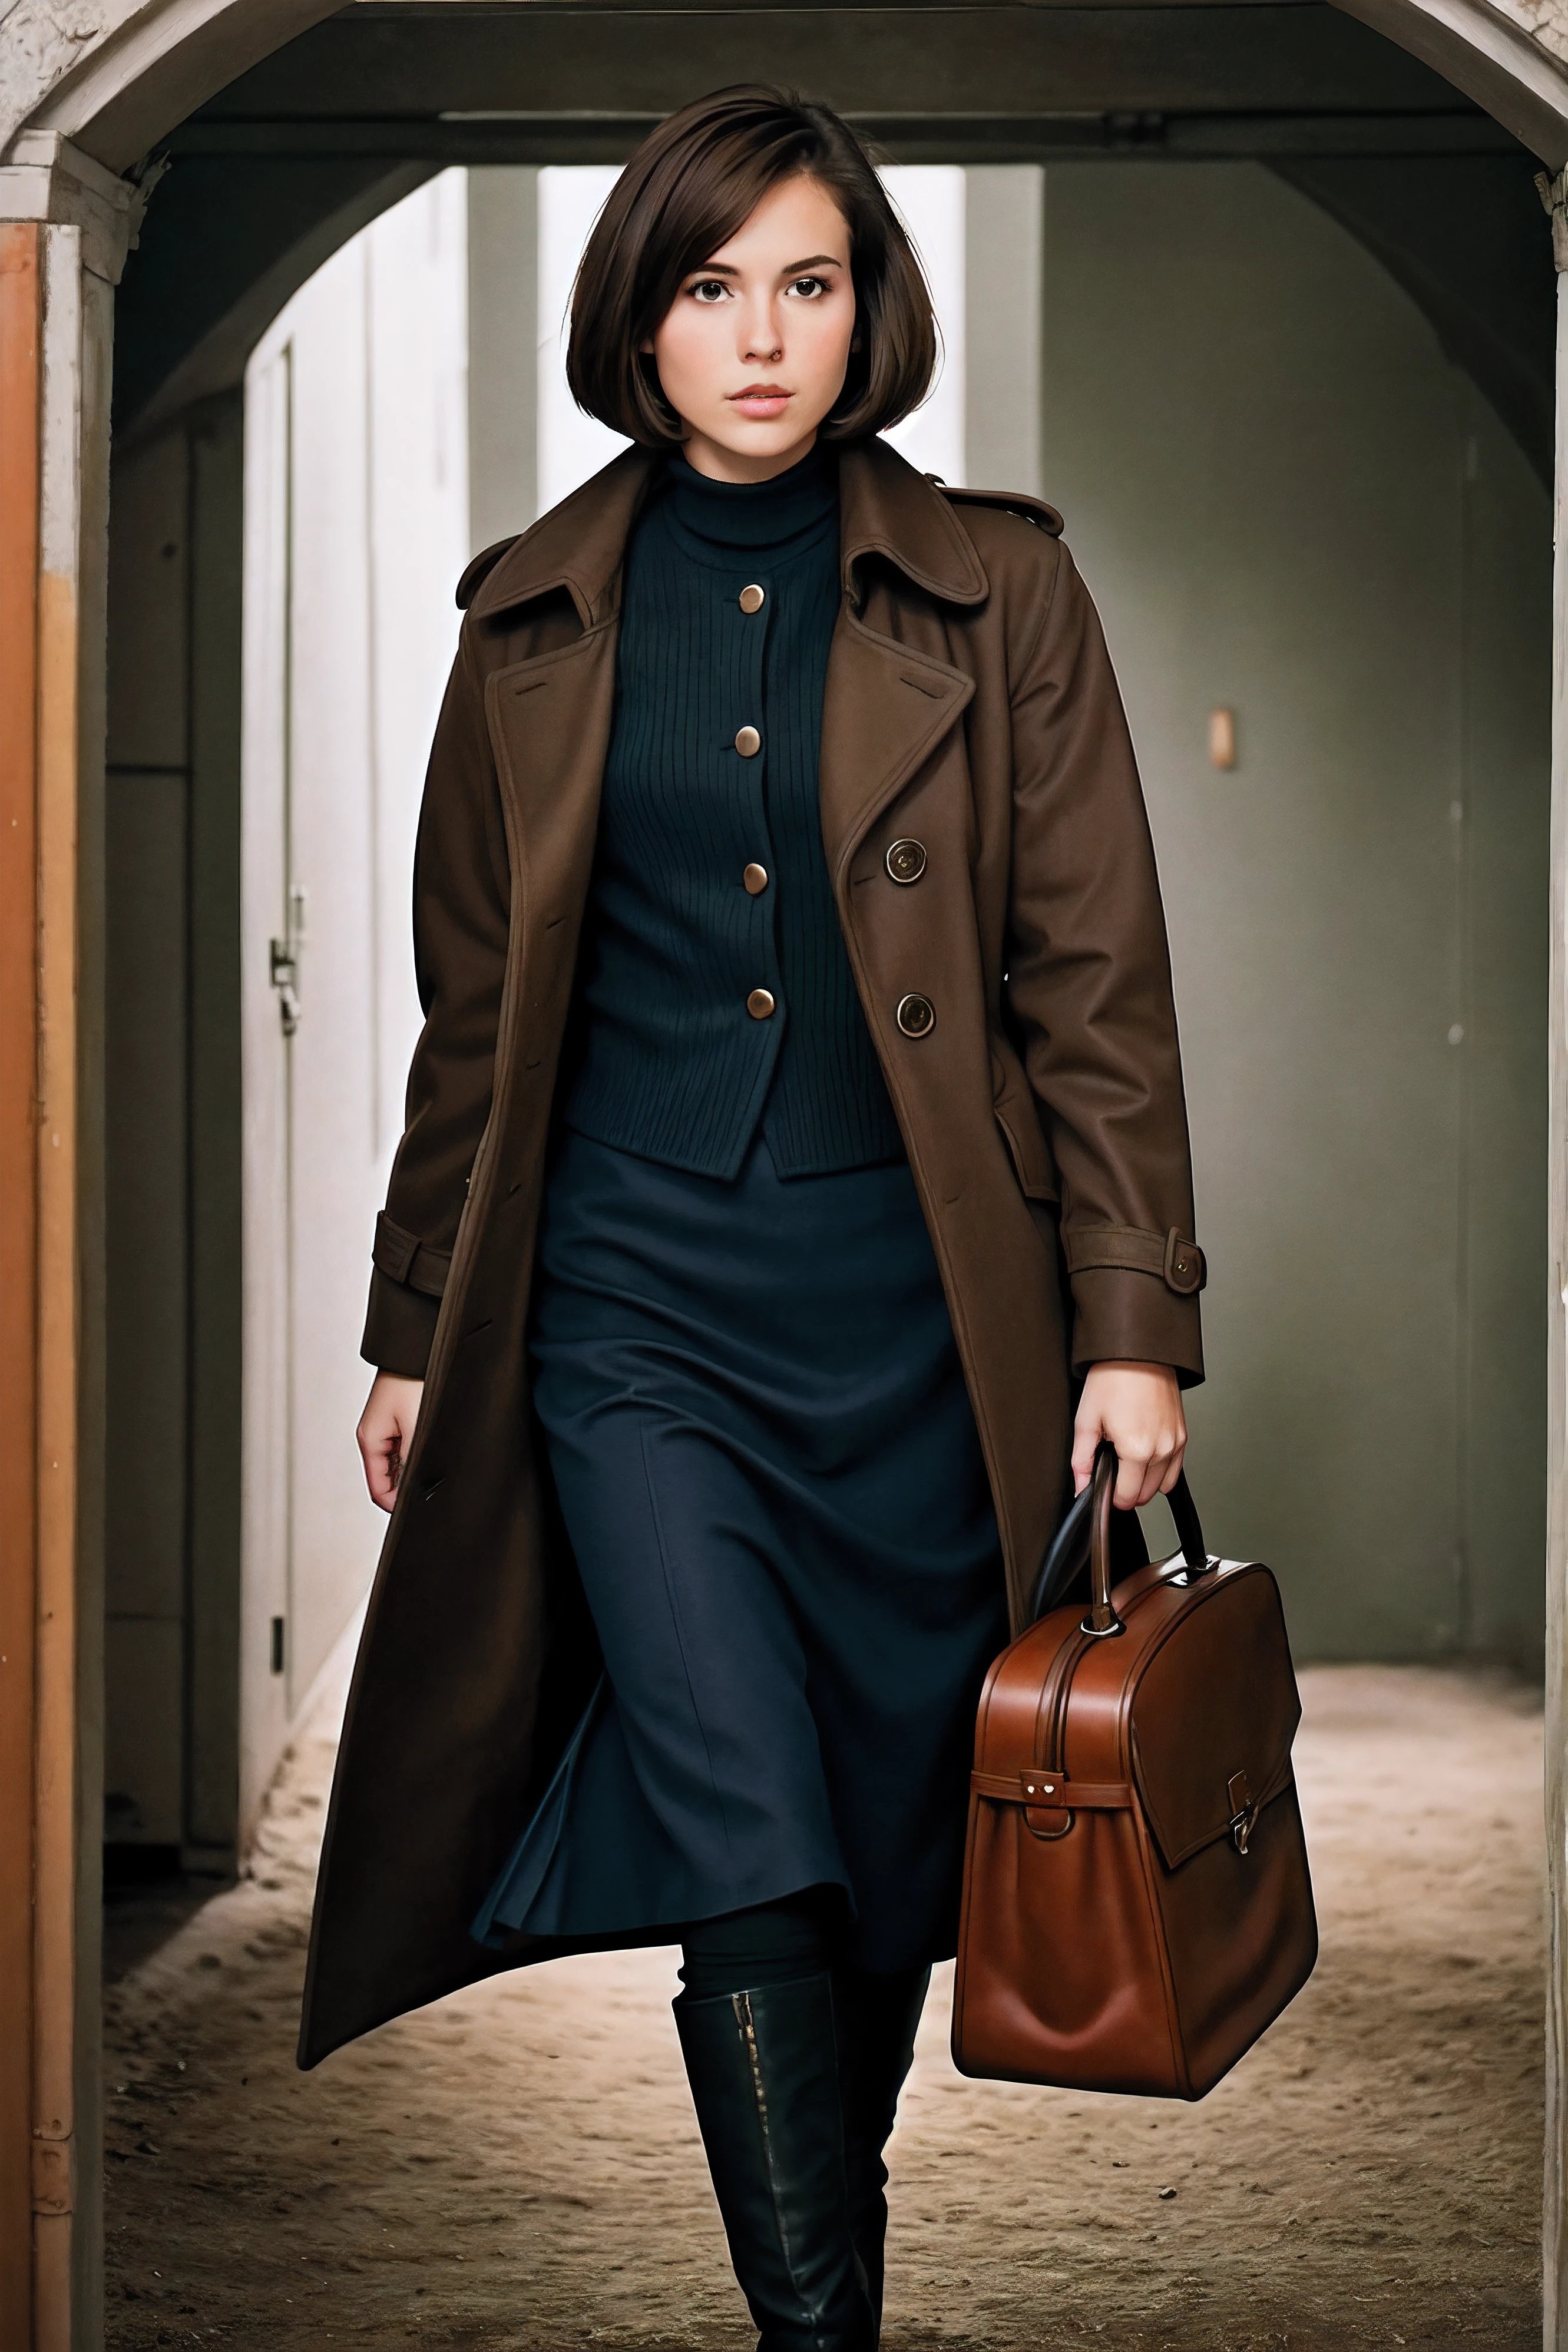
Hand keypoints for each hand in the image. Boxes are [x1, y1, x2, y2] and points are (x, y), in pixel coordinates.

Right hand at [357, 1372, 424, 1512]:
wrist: (416, 1350)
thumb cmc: (412, 1380)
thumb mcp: (415, 1426)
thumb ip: (411, 1460)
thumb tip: (412, 1488)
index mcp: (370, 1440)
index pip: (377, 1488)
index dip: (395, 1505)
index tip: (414, 1512)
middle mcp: (373, 1436)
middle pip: (385, 1478)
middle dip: (405, 1489)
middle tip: (429, 1494)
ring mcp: (384, 1428)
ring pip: (395, 1464)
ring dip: (411, 1472)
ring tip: (433, 1472)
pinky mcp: (397, 1419)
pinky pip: (403, 1448)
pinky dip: (414, 1456)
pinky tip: (431, 1454)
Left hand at [1072, 1361, 1185, 1510]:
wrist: (1139, 1353)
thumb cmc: (1113, 1379)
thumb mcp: (1086, 1421)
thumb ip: (1082, 1461)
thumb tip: (1082, 1487)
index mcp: (1137, 1450)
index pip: (1128, 1497)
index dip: (1111, 1497)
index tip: (1104, 1486)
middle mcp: (1161, 1450)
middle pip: (1146, 1494)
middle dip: (1128, 1490)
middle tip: (1112, 1468)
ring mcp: (1175, 1443)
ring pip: (1162, 1484)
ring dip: (1145, 1482)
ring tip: (1127, 1460)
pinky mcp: (1182, 1434)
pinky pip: (1175, 1468)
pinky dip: (1161, 1470)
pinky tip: (1145, 1455)